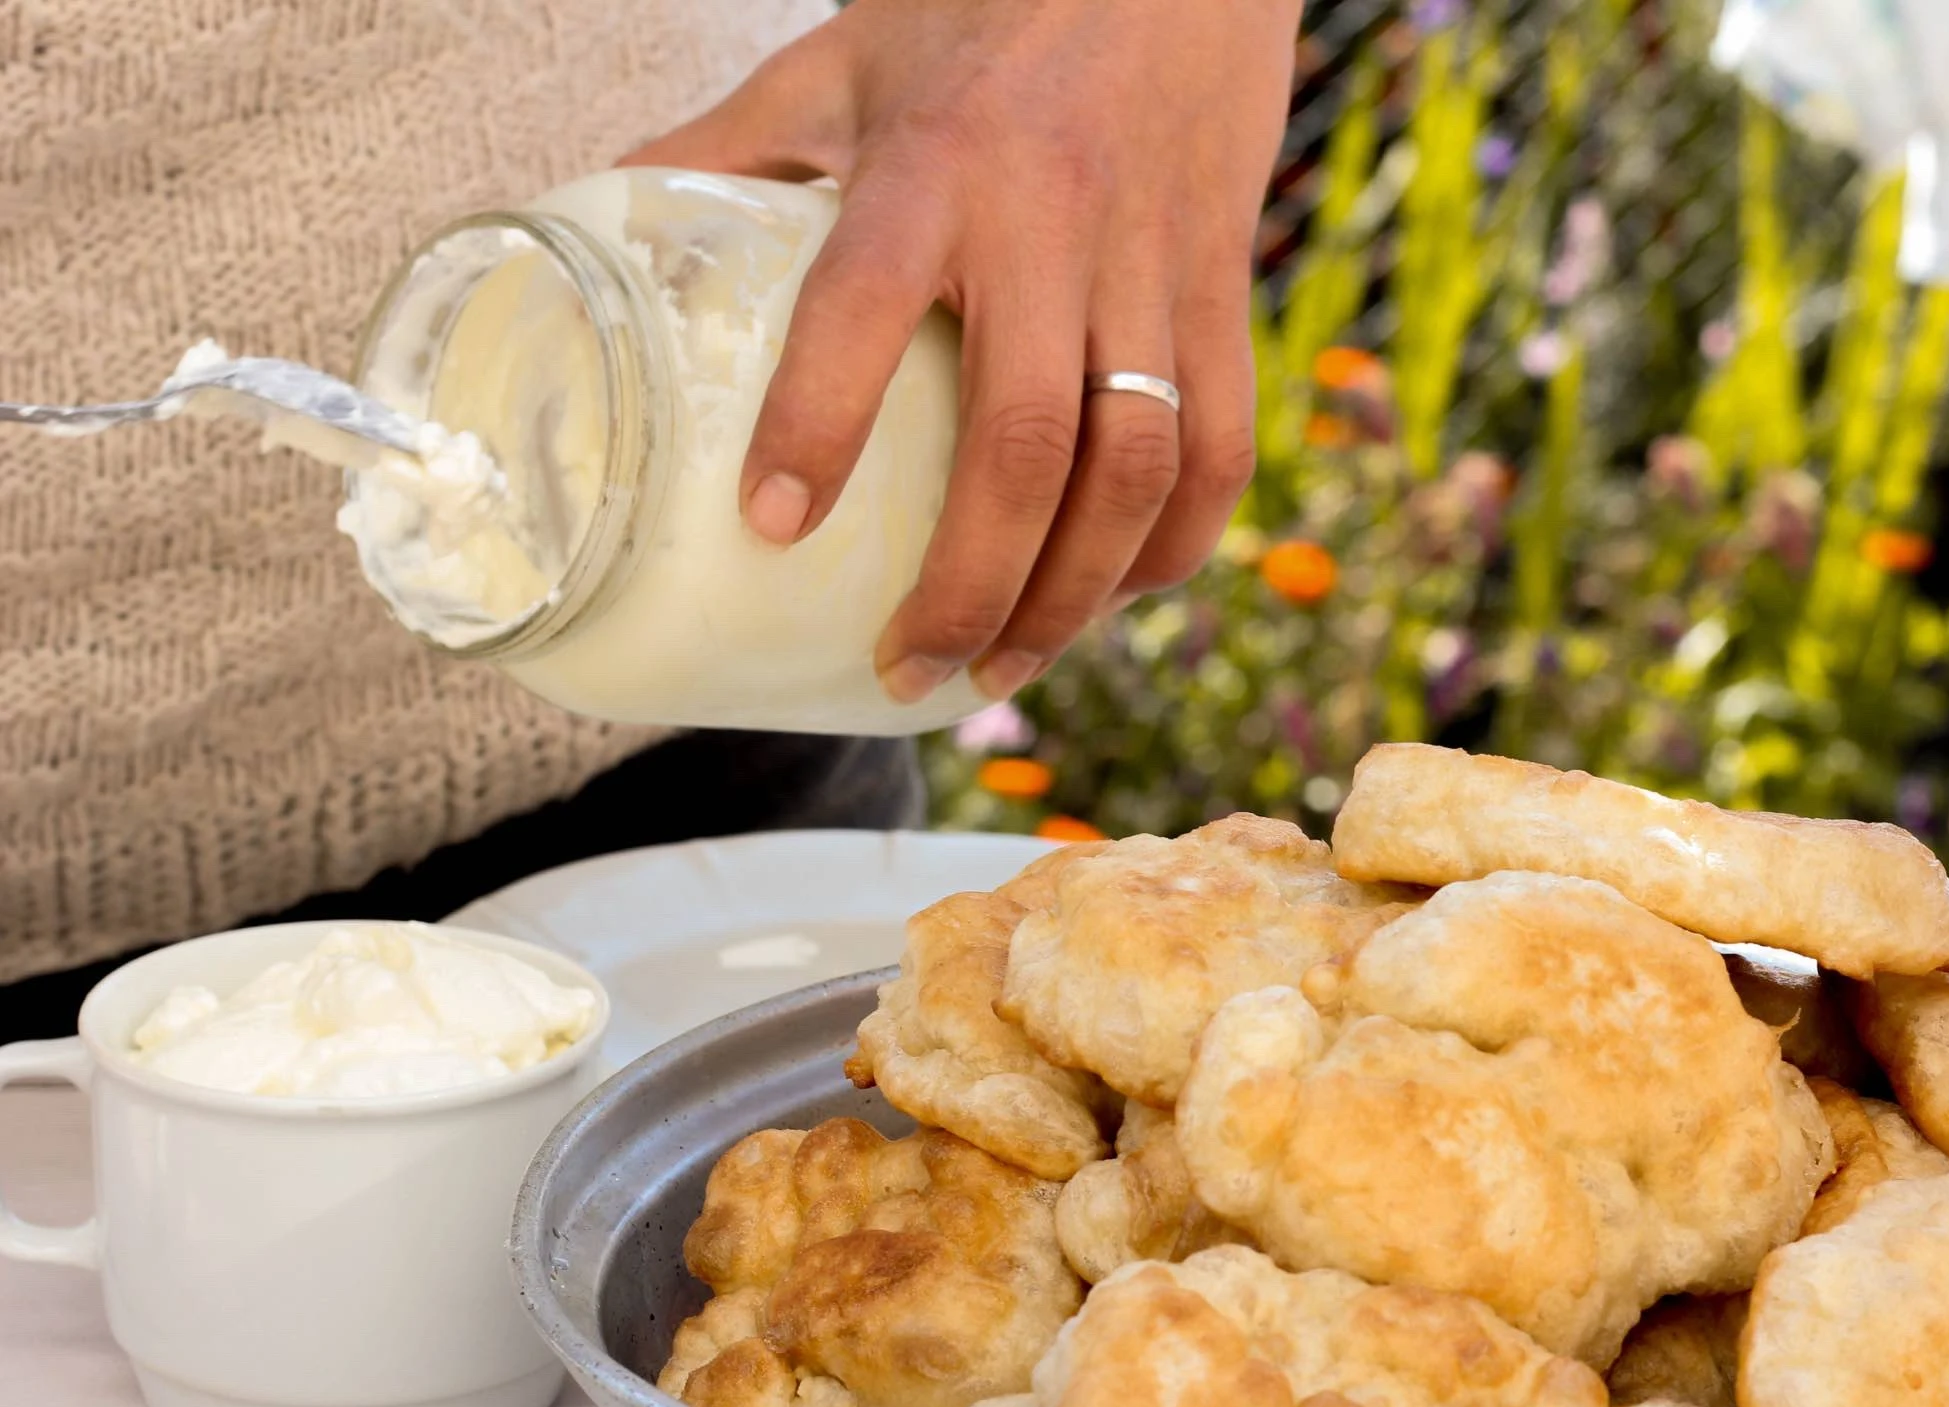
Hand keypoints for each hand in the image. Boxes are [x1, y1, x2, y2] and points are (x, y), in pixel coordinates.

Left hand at [624, 0, 1297, 701]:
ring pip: (1135, 469)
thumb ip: (736, 150)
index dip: (817, 425)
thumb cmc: (988, 11)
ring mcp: (1153, 266)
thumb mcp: (843, 59)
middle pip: (1025, 444)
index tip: (770, 528)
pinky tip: (1115, 596)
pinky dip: (1173, 546)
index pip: (864, 305)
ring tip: (1005, 667)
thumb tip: (594, 233)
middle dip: (969, 586)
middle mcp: (1051, 223)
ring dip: (1073, 595)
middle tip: (908, 670)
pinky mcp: (1225, 292)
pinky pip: (1221, 449)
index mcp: (937, 163)